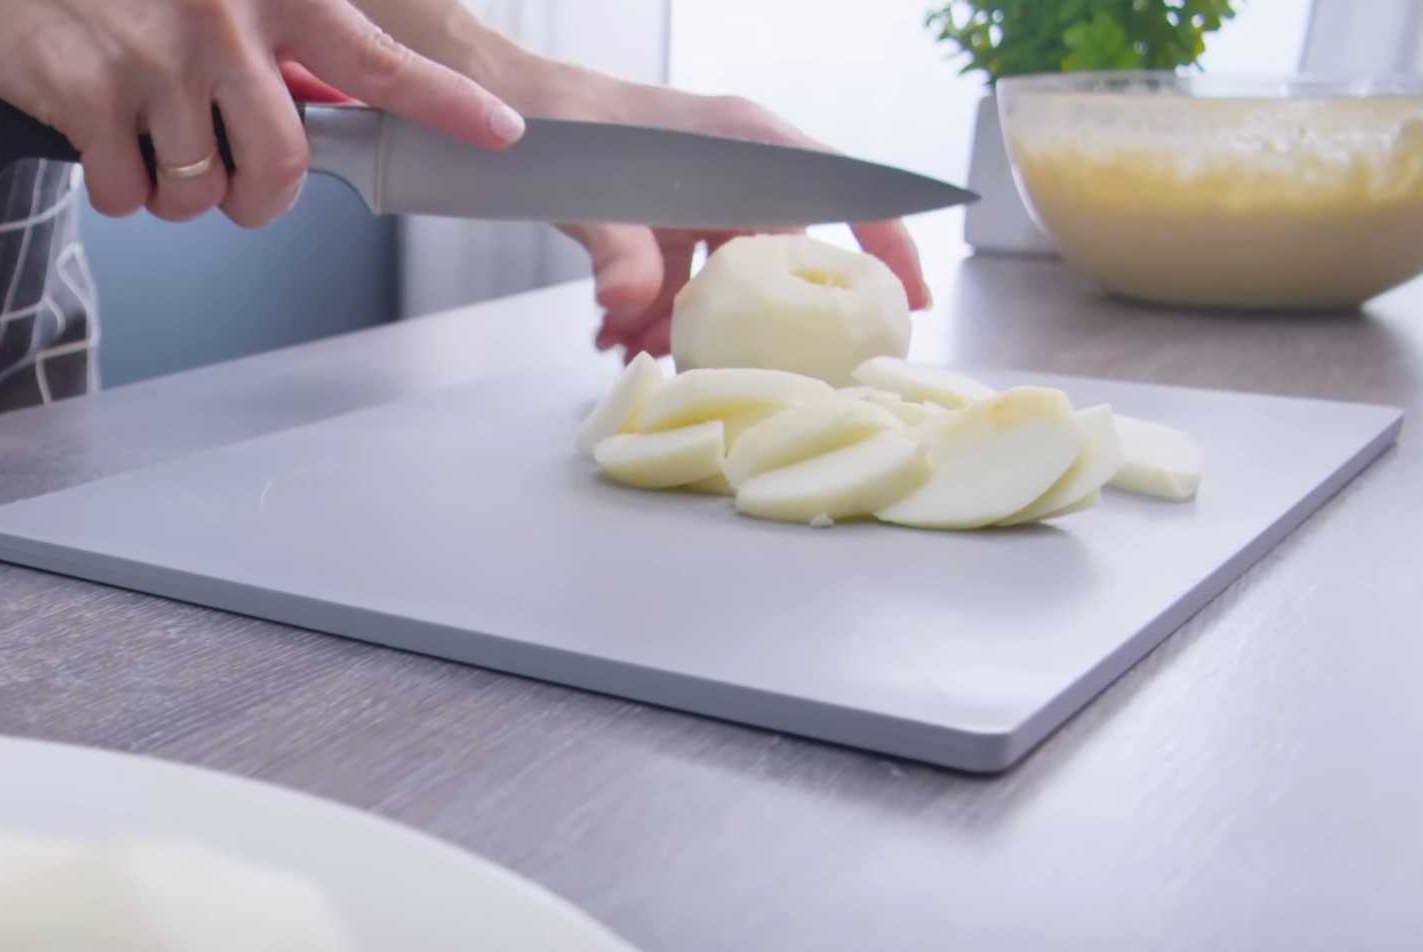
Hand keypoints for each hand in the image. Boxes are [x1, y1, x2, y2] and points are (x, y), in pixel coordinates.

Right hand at [0, 0, 525, 227]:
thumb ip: (276, 43)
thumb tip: (325, 114)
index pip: (377, 59)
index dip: (445, 104)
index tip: (501, 135)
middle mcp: (224, 18)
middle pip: (280, 167)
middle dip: (253, 199)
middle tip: (227, 183)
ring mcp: (157, 57)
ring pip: (199, 194)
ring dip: (174, 192)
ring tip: (146, 137)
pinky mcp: (92, 94)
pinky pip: (129, 196)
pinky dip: (115, 189)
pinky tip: (99, 136)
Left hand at [528, 80, 934, 358]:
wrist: (509, 109)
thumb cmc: (564, 125)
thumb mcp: (592, 188)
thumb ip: (616, 248)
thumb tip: (631, 310)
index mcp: (748, 144)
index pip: (843, 192)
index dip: (887, 245)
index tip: (913, 303)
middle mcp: (737, 174)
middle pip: (783, 258)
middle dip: (754, 323)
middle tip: (740, 370)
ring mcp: (701, 204)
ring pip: (723, 285)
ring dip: (682, 330)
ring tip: (631, 349)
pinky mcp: (664, 229)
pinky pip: (678, 287)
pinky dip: (646, 320)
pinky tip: (607, 339)